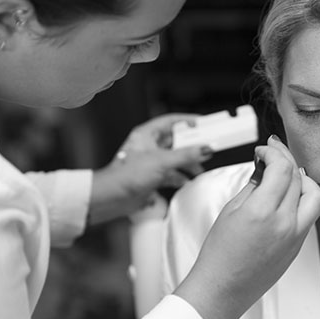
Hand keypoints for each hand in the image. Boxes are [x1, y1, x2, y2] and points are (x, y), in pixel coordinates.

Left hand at [89, 114, 212, 224]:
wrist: (112, 197)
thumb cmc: (127, 174)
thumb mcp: (162, 161)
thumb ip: (186, 155)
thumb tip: (204, 149)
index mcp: (147, 134)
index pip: (171, 121)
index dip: (187, 121)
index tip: (203, 123)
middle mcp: (149, 146)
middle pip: (175, 141)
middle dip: (191, 146)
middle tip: (207, 147)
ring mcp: (150, 162)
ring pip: (174, 158)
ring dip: (188, 163)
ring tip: (199, 168)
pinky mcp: (151, 177)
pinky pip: (171, 173)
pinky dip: (180, 177)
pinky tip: (187, 181)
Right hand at [174, 135, 319, 318]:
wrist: (223, 289)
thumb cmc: (219, 255)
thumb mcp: (231, 211)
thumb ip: (254, 185)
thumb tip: (264, 168)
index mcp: (262, 212)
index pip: (282, 168)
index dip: (273, 152)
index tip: (263, 150)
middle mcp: (284, 223)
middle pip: (298, 177)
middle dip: (285, 159)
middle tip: (272, 152)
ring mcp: (295, 236)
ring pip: (314, 195)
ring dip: (303, 179)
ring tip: (286, 173)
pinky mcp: (299, 246)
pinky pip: (310, 213)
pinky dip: (303, 198)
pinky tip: (289, 194)